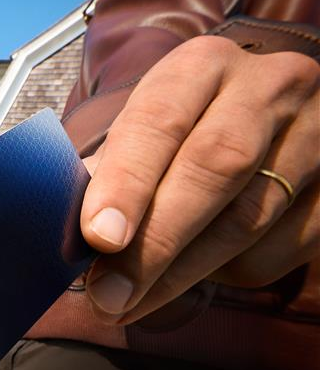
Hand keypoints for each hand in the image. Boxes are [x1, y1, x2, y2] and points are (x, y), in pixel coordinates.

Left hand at [80, 36, 318, 324]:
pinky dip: (229, 272)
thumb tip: (75, 227)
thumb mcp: (150, 124)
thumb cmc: (190, 125)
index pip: (161, 119)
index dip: (127, 182)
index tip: (98, 238)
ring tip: (128, 304)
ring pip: (249, 217)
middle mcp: (269, 88)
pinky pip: (280, 247)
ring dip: (181, 273)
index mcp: (203, 66)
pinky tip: (192, 276)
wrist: (274, 109)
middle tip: (108, 294)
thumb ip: (115, 165)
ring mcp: (316, 136)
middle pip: (214, 167)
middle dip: (154, 241)